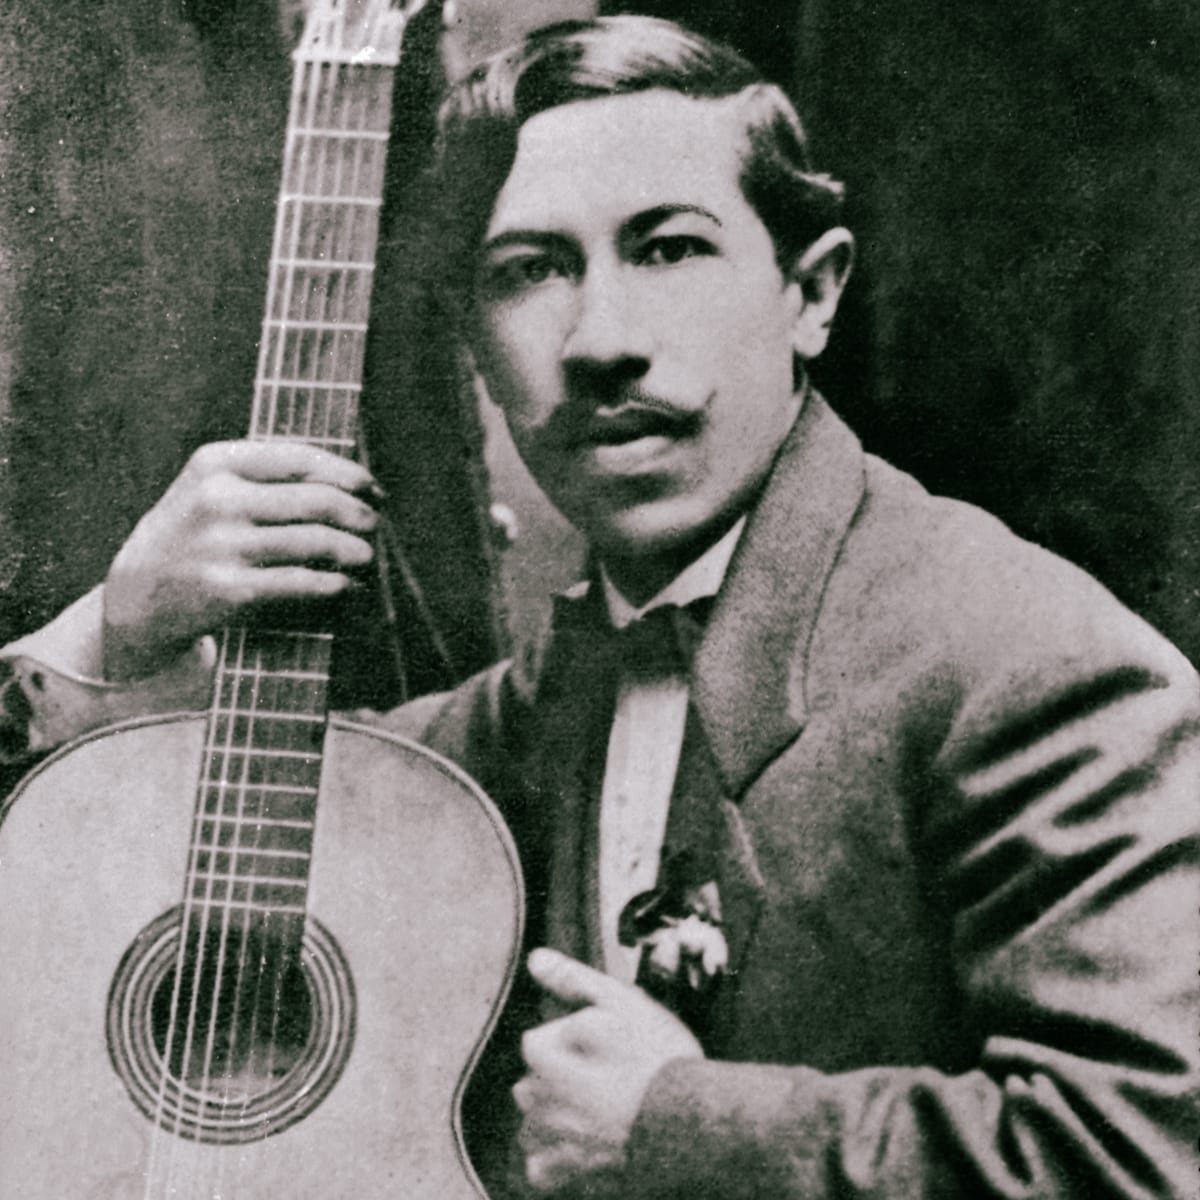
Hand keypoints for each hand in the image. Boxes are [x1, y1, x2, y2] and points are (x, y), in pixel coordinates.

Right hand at [103, 440, 379, 679]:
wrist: (137, 594)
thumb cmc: (194, 533)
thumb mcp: (211, 487)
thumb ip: (268, 475)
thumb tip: (352, 479)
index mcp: (214, 463)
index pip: (300, 459)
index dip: (348, 474)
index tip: (374, 489)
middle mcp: (217, 500)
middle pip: (316, 500)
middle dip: (358, 513)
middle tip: (375, 525)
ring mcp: (222, 546)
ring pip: (315, 541)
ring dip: (355, 551)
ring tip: (367, 556)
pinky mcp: (229, 589)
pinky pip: (302, 583)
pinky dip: (336, 585)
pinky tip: (349, 587)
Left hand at [514, 947, 703, 1193]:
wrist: (691, 1120)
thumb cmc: (656, 1054)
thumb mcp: (619, 1000)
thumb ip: (572, 980)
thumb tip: (535, 959)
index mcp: (545, 1054)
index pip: (535, 1042)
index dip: (567, 1040)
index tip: (599, 1045)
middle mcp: (540, 1099)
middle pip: (531, 1084)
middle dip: (555, 1079)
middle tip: (601, 1077)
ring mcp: (554, 1140)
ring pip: (533, 1126)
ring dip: (552, 1118)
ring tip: (594, 1111)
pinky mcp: (571, 1173)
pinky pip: (541, 1169)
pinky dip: (553, 1160)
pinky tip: (580, 1147)